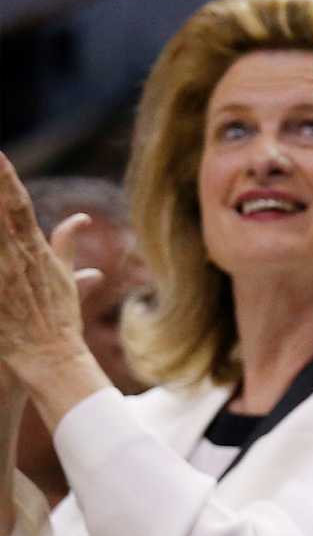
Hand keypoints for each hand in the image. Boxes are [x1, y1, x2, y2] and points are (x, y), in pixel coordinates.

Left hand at [0, 154, 101, 376]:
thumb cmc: (60, 319)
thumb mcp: (65, 277)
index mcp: (36, 249)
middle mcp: (18, 257)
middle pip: (2, 214)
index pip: (20, 205)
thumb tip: (80, 217)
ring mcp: (2, 277)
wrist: (52, 356)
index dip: (8, 179)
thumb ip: (66, 243)